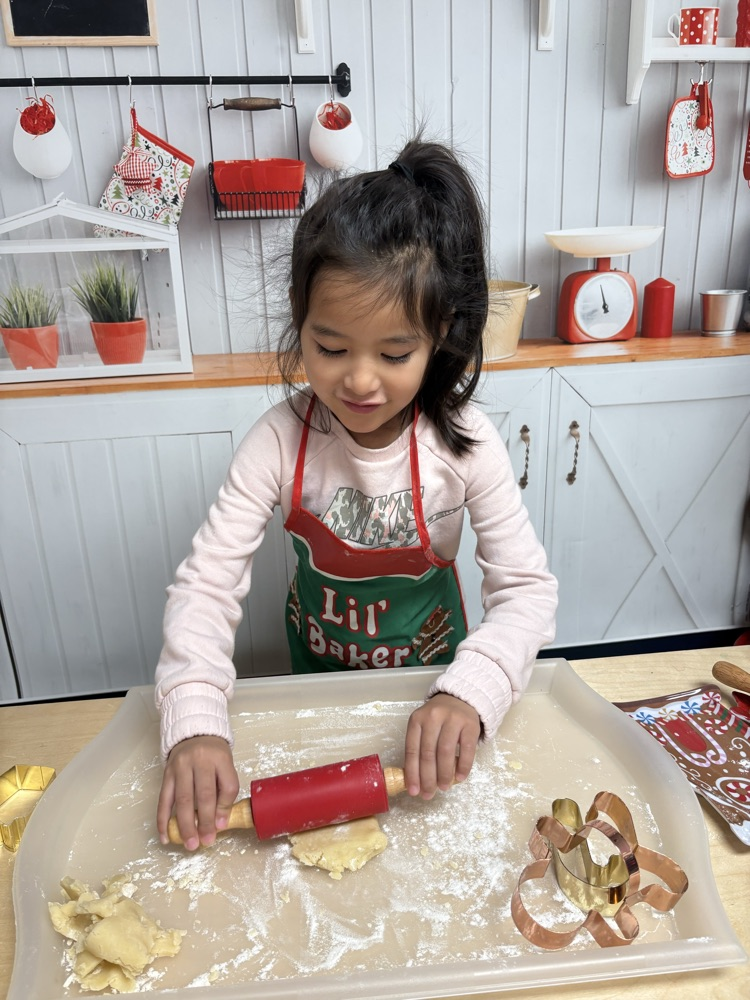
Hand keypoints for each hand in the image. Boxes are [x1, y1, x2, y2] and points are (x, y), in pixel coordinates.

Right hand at [157, 735, 238, 849]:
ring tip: (190, 843)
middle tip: (206, 842)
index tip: (221, 827)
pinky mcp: (166, 774)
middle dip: (205, 822)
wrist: (193, 734)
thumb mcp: (226, 765)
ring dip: (185, 825)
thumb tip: (220, 822)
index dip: (225, 808)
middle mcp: (199, 760)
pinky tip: (165, 836)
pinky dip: (163, 820)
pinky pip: (163, 799)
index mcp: (220, 758)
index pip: (227, 785)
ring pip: (182, 799)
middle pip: (204, 794)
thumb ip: (225, 790)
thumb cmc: (213, 755)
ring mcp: (180, 767)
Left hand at [403, 693, 480, 799]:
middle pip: (428, 753)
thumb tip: (416, 780)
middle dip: (427, 778)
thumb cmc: (439, 719)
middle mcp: (433, 717)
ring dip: (444, 774)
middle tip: (428, 794)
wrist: (461, 699)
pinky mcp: (470, 724)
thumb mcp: (424, 727)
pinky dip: (463, 766)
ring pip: (445, 752)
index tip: (413, 790)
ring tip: (443, 787)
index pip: (412, 749)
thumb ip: (420, 747)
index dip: (412, 773)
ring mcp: (452, 719)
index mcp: (417, 719)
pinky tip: (460, 778)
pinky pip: (467, 749)